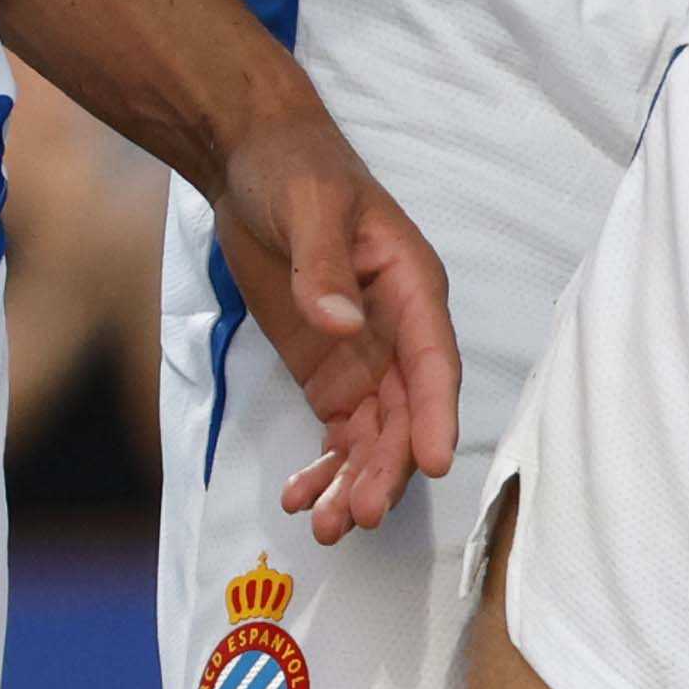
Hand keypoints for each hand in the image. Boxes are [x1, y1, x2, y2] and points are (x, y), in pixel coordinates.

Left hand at [200, 78, 461, 545]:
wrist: (251, 160)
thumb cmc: (296, 169)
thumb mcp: (311, 206)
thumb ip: (324, 266)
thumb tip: (339, 323)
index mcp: (411, 284)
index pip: (434, 358)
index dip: (438, 413)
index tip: (436, 464)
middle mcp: (398, 329)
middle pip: (406, 412)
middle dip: (388, 468)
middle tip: (358, 516)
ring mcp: (364, 355)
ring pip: (375, 435)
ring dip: (356, 481)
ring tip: (326, 528)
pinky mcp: (329, 371)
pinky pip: (338, 433)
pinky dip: (325, 469)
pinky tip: (299, 498)